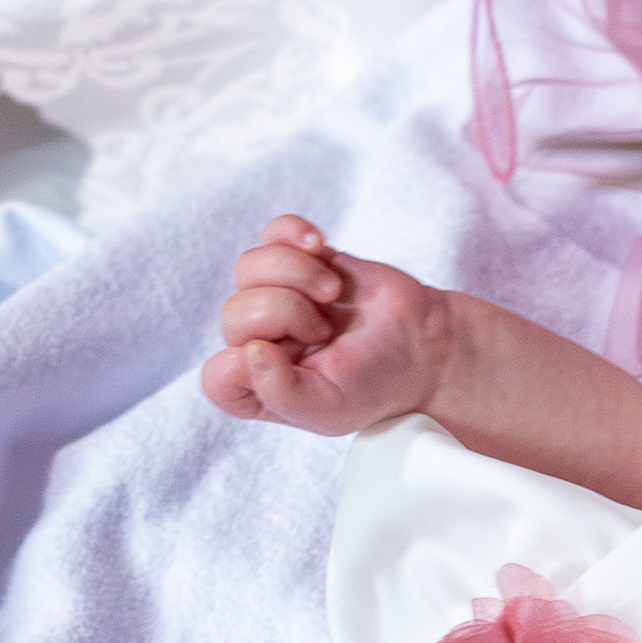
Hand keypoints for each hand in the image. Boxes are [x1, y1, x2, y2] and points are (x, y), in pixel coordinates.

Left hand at [198, 215, 456, 432]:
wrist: (422, 347)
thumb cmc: (376, 385)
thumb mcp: (331, 408)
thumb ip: (282, 393)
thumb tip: (248, 352)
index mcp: (258, 388)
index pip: (218, 378)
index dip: (248, 364)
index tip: (293, 358)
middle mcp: (257, 342)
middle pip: (234, 313)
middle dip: (287, 314)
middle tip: (327, 329)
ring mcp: (275, 297)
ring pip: (249, 267)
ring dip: (297, 274)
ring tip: (332, 292)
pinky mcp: (299, 259)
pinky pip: (272, 233)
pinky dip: (293, 234)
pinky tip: (320, 247)